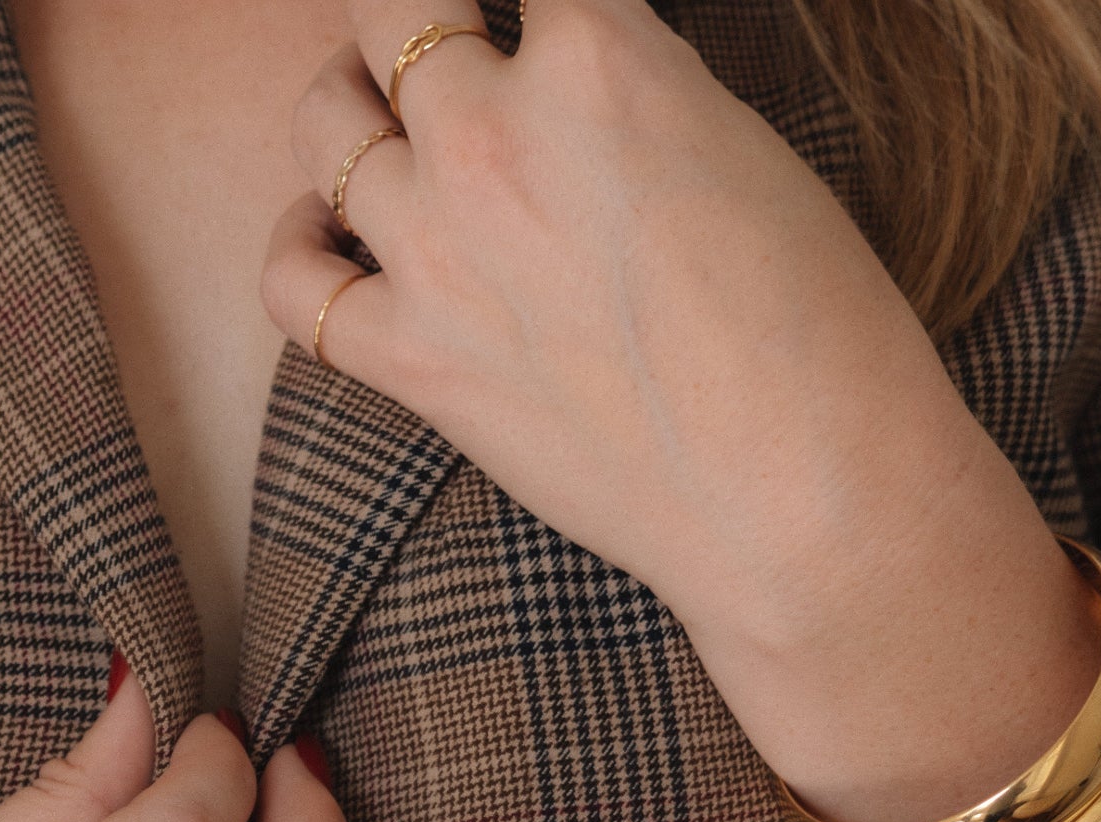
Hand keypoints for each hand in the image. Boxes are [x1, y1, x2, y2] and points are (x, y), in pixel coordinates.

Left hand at [264, 0, 1100, 821]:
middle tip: (443, 52)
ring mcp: (433, 250)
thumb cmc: (810, 324)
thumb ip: (619, 88)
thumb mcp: (728, 140)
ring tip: (391, 138)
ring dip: (354, 117)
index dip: (527, 9)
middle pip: (388, 11)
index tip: (527, 36)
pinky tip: (330, 238)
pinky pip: (290, 281)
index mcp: (598, 54)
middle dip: (414, 24)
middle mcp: (492, 135)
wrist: (793, 493)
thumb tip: (560, 83)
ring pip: (324, 124)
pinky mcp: (406, 358)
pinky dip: (297, 247)